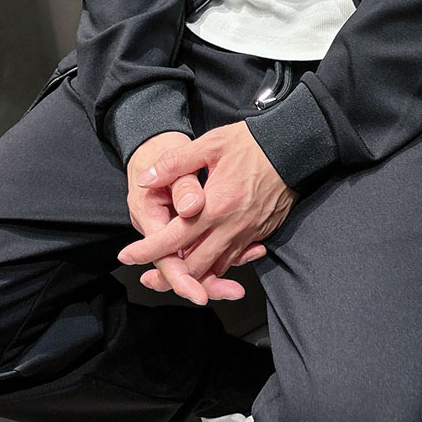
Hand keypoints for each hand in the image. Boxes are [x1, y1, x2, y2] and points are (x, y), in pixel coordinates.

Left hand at [117, 120, 299, 304]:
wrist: (294, 147)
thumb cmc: (252, 143)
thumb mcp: (210, 144)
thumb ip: (175, 162)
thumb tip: (145, 178)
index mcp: (214, 206)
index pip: (173, 238)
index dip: (147, 250)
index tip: (127, 256)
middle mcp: (231, 227)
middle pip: (194, 265)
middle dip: (167, 276)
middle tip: (147, 278)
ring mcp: (248, 233)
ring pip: (216, 268)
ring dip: (194, 277)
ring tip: (175, 277)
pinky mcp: (261, 233)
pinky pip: (236, 259)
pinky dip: (219, 267)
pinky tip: (208, 263)